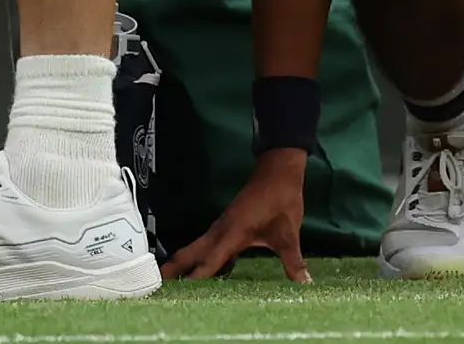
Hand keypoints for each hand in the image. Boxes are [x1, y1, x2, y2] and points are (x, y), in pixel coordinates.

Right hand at [168, 148, 313, 281]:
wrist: (277, 171)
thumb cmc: (280, 200)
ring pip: (198, 246)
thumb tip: (304, 283)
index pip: (211, 260)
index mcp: (232, 233)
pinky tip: (202, 266)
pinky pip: (208, 243)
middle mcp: (221, 230)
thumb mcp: (288, 232)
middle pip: (193, 251)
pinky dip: (199, 255)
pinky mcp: (227, 224)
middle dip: (176, 266)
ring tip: (173, 278)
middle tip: (159, 283)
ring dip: (185, 260)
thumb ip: (293, 260)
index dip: (197, 277)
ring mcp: (222, 225)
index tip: (182, 292)